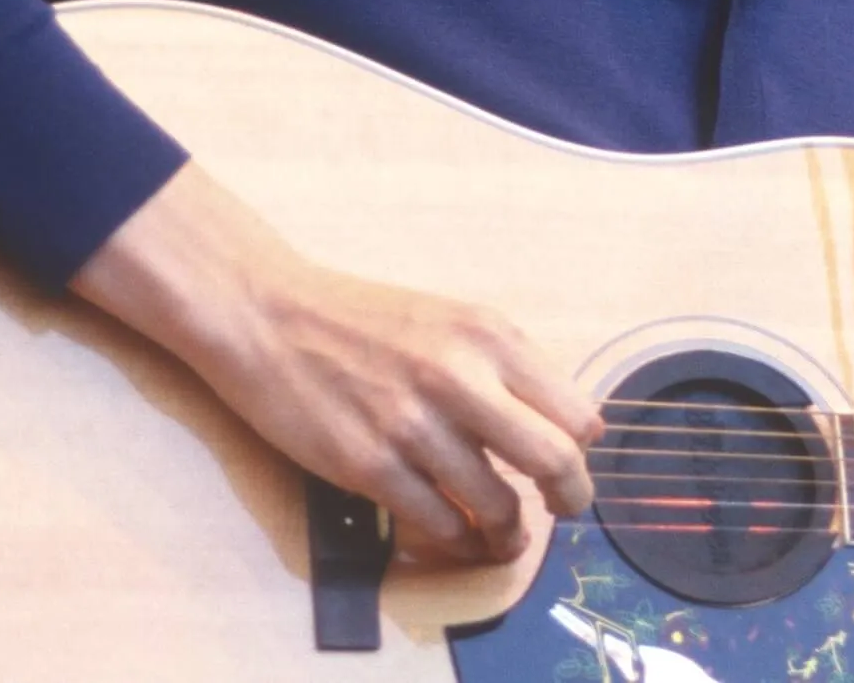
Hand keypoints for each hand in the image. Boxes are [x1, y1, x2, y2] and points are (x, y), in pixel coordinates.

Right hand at [73, 163, 602, 562]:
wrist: (271, 316)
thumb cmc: (365, 320)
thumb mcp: (452, 320)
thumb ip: (504, 368)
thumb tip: (564, 428)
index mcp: (491, 336)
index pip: (574, 413)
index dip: (582, 450)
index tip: (573, 464)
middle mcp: (461, 377)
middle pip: (554, 461)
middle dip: (570, 498)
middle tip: (564, 511)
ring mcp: (414, 425)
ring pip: (496, 504)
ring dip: (508, 532)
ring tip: (504, 535)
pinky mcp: (368, 466)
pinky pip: (437, 523)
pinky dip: (454, 538)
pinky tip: (454, 531)